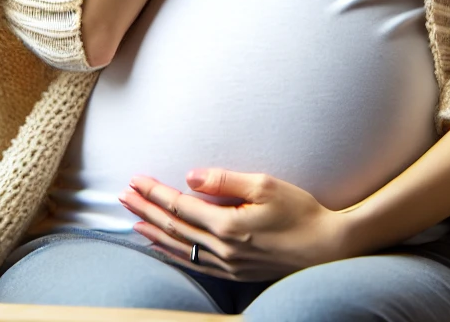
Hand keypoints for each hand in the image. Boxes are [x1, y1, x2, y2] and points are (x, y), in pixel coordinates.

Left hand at [118, 167, 348, 281]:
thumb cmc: (300, 210)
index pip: (180, 206)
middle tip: (122, 195)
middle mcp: (223, 249)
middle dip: (145, 210)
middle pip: (174, 228)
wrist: (326, 247)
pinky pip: (194, 263)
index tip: (136, 179)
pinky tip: (162, 245)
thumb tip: (191, 176)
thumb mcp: (265, 185)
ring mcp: (228, 265)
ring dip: (153, 233)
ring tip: (132, 220)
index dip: (155, 192)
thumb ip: (225, 180)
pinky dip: (173, 253)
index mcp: (229, 225)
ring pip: (180, 249)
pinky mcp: (235, 273)